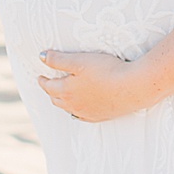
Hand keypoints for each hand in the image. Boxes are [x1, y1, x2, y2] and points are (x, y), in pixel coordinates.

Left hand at [37, 50, 155, 121]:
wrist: (132, 87)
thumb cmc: (106, 71)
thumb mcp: (80, 60)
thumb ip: (59, 59)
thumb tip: (41, 57)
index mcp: (66, 90)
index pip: (49, 86)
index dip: (43, 80)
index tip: (40, 76)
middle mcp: (74, 105)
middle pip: (56, 99)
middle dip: (51, 91)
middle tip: (49, 85)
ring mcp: (87, 113)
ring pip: (68, 109)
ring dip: (62, 102)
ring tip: (61, 97)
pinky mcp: (101, 116)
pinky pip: (82, 117)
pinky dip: (76, 112)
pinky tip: (78, 111)